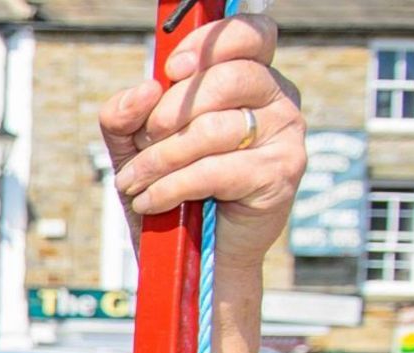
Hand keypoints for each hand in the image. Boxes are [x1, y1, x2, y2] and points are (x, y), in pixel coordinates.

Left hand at [101, 13, 305, 269]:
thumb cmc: (170, 192)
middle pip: (227, 78)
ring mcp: (286, 134)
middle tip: (144, 142)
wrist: (191, 256)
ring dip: (160, 160)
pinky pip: (214, 169)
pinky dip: (171, 187)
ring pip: (213, 128)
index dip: (210, 43)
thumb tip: (145, 89)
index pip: (249, 35)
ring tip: (137, 182)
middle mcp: (278, 98)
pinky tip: (152, 202)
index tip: (172, 68)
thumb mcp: (134, 146)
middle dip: (169, 114)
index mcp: (251, 78)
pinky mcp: (281, 172)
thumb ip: (126, 113)